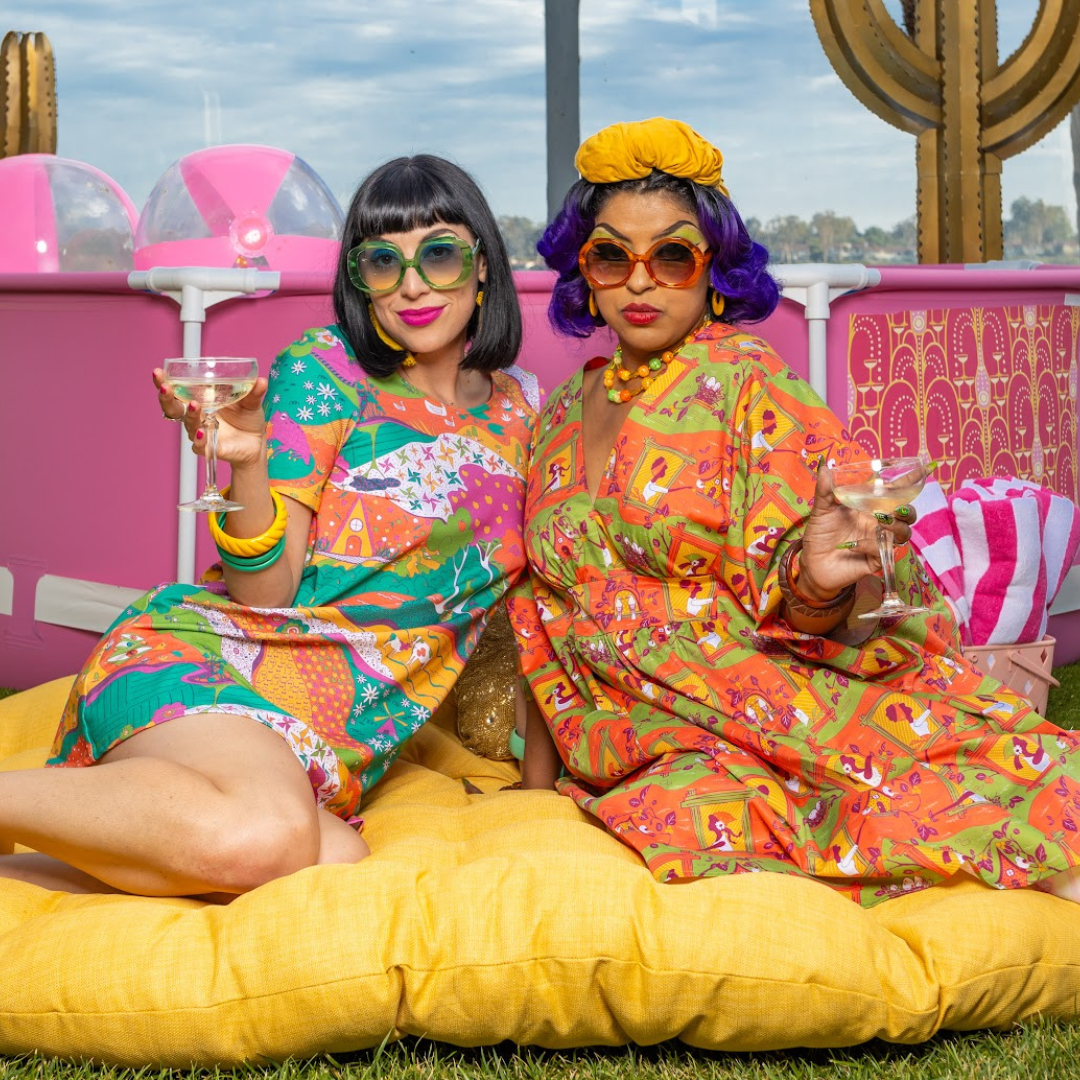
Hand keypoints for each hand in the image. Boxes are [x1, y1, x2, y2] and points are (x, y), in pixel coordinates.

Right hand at [153, 369, 268, 468]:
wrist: (256, 444)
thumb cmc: (247, 419)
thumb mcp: (251, 403)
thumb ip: (253, 392)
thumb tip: (261, 380)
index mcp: (200, 401)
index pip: (177, 391)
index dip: (165, 382)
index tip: (158, 372)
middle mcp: (196, 417)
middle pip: (173, 407)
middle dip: (166, 397)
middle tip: (166, 386)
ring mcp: (201, 432)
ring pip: (187, 423)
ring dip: (189, 414)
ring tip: (194, 404)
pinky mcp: (210, 448)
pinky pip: (200, 445)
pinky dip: (200, 438)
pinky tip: (201, 431)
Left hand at [797, 462, 916, 602]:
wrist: (813, 562)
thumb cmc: (820, 534)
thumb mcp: (821, 510)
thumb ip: (825, 490)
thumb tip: (825, 467)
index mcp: (870, 507)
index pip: (893, 493)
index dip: (909, 481)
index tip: (922, 470)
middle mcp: (879, 524)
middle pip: (907, 514)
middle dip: (907, 509)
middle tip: (896, 508)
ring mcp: (880, 541)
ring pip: (904, 533)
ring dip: (896, 526)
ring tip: (881, 521)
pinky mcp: (876, 559)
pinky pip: (883, 551)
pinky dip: (870, 545)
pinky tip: (853, 545)